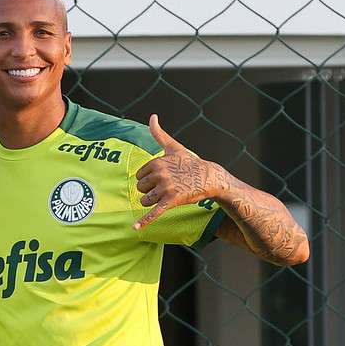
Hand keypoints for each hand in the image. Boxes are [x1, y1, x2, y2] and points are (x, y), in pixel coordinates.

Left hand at [133, 114, 217, 229]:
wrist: (210, 177)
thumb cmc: (189, 163)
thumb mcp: (173, 147)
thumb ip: (159, 133)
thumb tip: (152, 116)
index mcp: (157, 162)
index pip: (139, 176)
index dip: (149, 179)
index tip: (163, 177)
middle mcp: (160, 174)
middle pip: (140, 189)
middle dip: (150, 190)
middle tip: (167, 187)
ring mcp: (166, 188)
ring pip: (145, 200)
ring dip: (153, 202)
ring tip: (167, 196)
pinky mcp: (172, 201)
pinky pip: (154, 212)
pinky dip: (144, 221)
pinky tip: (135, 229)